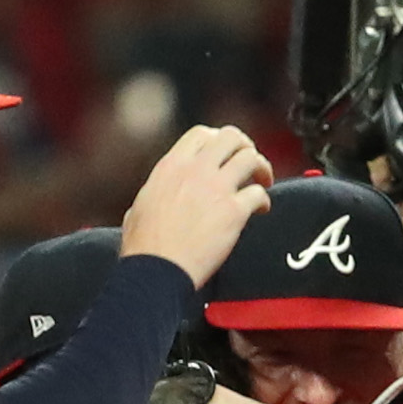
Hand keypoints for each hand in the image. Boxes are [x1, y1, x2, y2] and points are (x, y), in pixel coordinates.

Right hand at [119, 123, 273, 283]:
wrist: (156, 269)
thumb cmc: (144, 246)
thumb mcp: (139, 207)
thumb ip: (155, 193)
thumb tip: (155, 195)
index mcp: (171, 166)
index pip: (201, 134)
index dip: (218, 140)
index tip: (224, 154)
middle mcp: (195, 170)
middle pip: (232, 137)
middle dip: (245, 147)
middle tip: (250, 164)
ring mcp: (216, 189)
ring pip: (251, 158)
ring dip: (261, 168)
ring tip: (262, 182)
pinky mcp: (233, 212)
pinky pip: (259, 193)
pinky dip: (264, 200)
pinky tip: (260, 210)